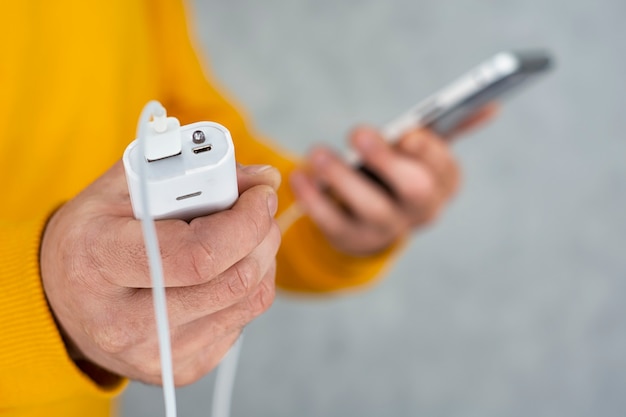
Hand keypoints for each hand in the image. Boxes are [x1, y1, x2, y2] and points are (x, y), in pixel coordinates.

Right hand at [40, 161, 280, 385]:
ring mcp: (154, 354)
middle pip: (233, 282)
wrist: (63, 298)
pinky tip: (224, 270)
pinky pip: (241, 323)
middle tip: (259, 207)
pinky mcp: (179, 369)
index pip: (198, 255)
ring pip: (248, 303)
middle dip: (262, 235)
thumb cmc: (95, 234)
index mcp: (99, 261)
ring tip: (244, 235)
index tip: (260, 194)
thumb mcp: (124, 187)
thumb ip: (191, 173)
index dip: (246, 222)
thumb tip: (263, 178)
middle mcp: (122, 322)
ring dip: (262, 259)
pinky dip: (247, 289)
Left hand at [289, 105, 496, 255]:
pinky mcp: (351, 240)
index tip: (409, 133)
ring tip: (317, 153)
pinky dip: (313, 200)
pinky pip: (332, 223)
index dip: (429, 152)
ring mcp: (385, 230)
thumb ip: (449, 129)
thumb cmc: (396, 176)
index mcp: (441, 185)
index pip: (445, 171)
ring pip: (370, 209)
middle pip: (414, 191)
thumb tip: (491, 104)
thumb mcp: (422, 155)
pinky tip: (299, 176)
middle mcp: (419, 212)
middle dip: (387, 160)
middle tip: (358, 132)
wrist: (369, 224)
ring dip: (341, 178)